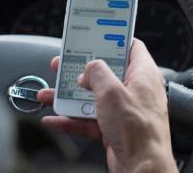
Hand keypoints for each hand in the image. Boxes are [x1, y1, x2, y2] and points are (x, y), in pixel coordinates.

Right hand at [37, 39, 176, 172]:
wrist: (142, 167)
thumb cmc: (138, 130)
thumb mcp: (111, 92)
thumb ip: (97, 73)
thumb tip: (90, 67)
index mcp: (143, 74)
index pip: (131, 46)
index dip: (112, 39)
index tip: (95, 34)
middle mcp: (136, 90)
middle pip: (105, 73)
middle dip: (81, 70)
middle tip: (63, 64)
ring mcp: (125, 111)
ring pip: (93, 98)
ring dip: (69, 97)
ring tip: (49, 93)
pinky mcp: (115, 129)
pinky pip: (89, 120)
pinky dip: (71, 119)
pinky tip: (55, 119)